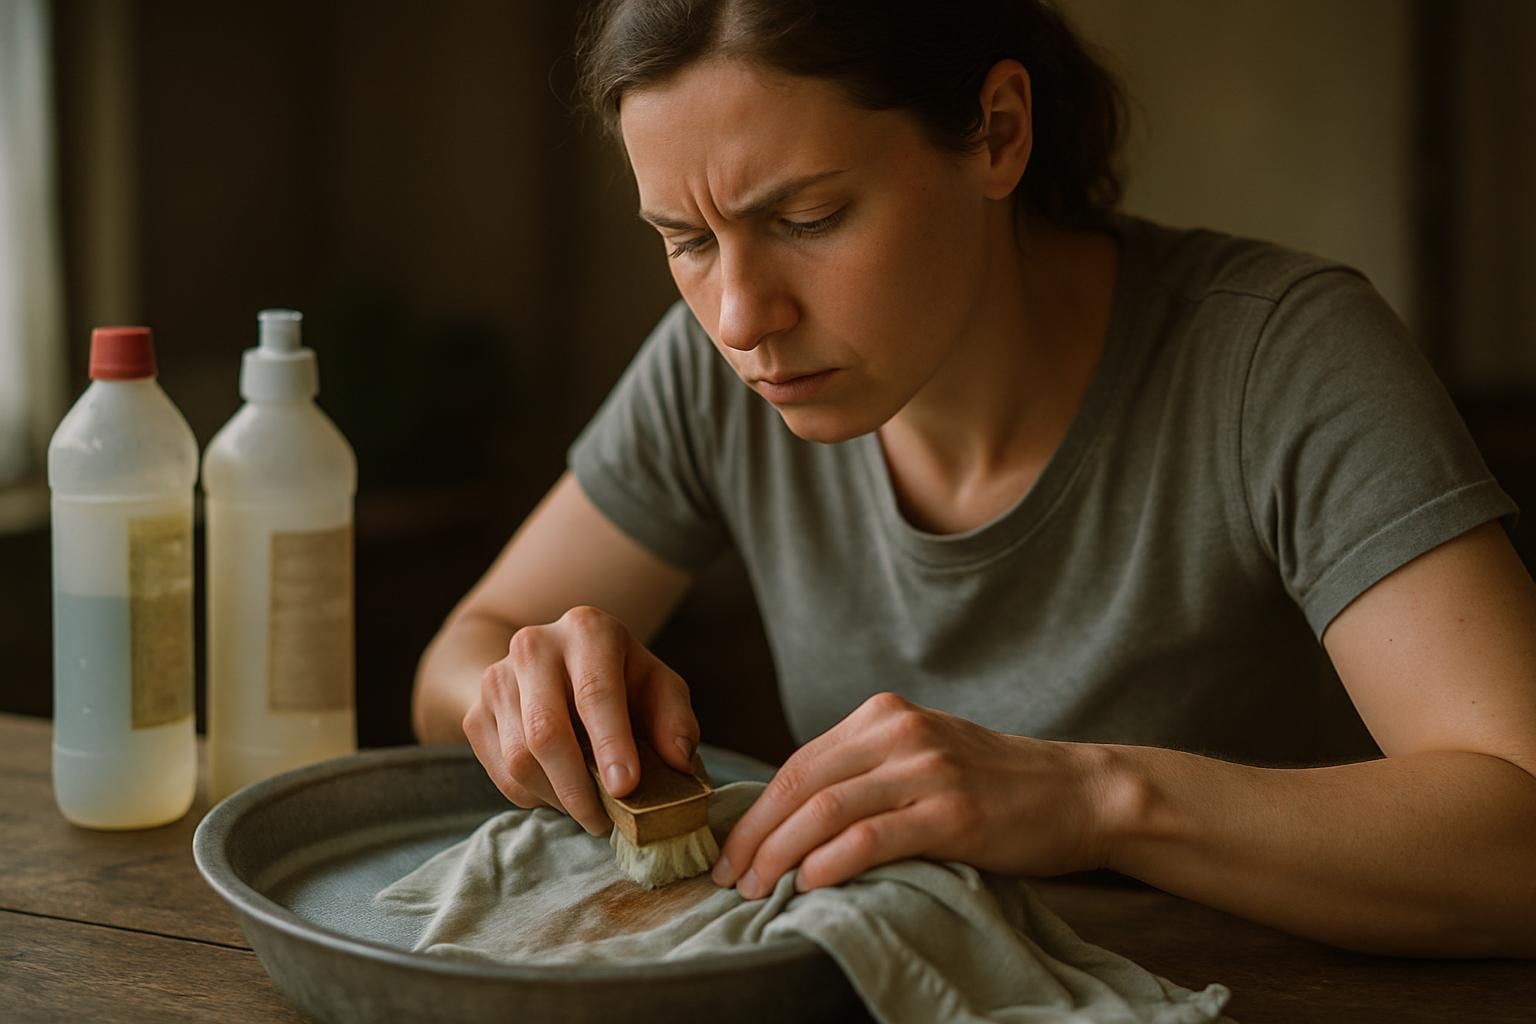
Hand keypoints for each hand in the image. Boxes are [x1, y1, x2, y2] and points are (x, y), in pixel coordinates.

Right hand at [461, 605, 699, 835]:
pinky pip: (502, 774)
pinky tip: (561, 792)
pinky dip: (535, 796)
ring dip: (559, 798)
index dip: (611, 743)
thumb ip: (675, 720)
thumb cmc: (617, 679)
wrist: (548, 664)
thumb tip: (680, 761)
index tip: (626, 788)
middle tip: (606, 821)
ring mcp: (497, 679)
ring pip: (520, 760)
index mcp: (588, 630)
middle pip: (546, 731)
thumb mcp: (657, 687)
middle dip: (578, 787)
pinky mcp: (475, 714)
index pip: (595, 692)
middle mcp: (534, 646)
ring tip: (590, 809)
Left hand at [712, 692, 1113, 897]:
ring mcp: (927, 769)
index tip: (729, 851)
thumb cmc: (996, 785)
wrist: (1079, 792)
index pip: (799, 763)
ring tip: (756, 889)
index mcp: (884, 715)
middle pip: (801, 785)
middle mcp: (900, 731)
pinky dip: (829, 862)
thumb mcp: (922, 756)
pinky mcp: (953, 813)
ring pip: (826, 810)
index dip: (755, 811)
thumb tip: (791, 818)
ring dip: (779, 854)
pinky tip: (807, 885)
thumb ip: (865, 770)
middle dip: (755, 835)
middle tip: (729, 878)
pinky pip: (872, 837)